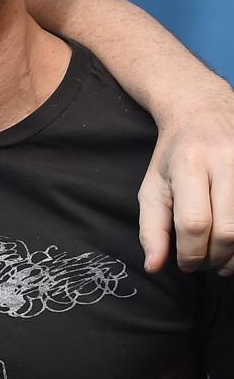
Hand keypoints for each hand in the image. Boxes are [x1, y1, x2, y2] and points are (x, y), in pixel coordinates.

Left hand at [138, 82, 233, 275]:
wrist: (202, 110)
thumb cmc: (174, 155)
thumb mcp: (153, 186)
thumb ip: (151, 228)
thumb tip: (153, 267)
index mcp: (190, 164)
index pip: (194, 223)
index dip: (191, 254)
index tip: (184, 264)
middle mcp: (226, 162)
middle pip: (229, 231)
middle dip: (215, 258)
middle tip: (205, 263)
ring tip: (223, 260)